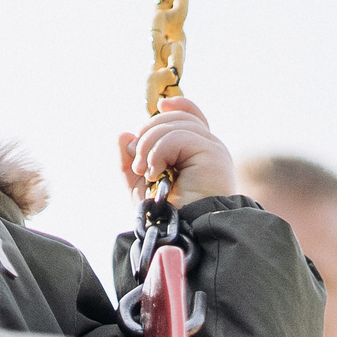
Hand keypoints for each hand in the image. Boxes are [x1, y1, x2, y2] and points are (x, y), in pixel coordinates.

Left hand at [118, 94, 235, 204]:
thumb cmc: (166, 214)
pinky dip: (158, 152)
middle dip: (147, 135)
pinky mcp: (212, 152)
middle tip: (138, 164)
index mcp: (195, 151)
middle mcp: (207, 146)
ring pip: (172, 125)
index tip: (161, 105)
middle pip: (174, 118)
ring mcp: (212, 148)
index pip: (191, 115)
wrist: (181, 231)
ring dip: (148, 147)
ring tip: (147, 172)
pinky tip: (156, 172)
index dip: (178, 105)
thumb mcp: (139, 184)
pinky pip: (176, 136)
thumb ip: (130, 160)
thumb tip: (124, 134)